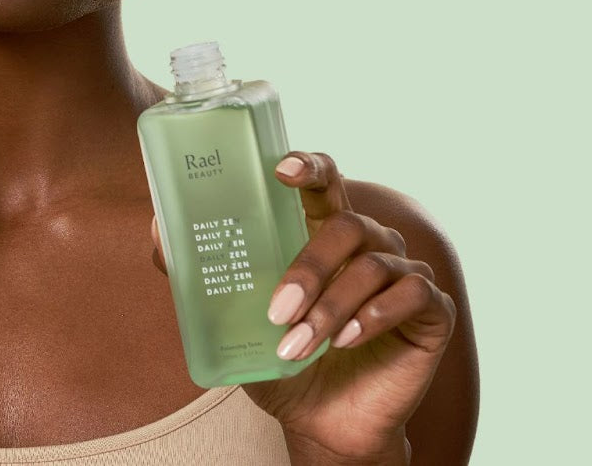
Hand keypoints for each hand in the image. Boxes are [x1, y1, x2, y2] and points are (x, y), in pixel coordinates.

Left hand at [150, 152, 453, 462]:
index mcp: (325, 233)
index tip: (281, 170)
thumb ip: (202, 276)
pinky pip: (412, 294)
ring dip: (329, 307)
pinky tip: (346, 341)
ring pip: (373, 265)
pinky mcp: (432, 311)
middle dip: (308, 268)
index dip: (309, 166)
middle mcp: (369, 244)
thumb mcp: (233, 321)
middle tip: (277, 310)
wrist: (324, 426)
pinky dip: (374, 316)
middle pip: (346, 225)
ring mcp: (405, 273)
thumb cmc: (281, 364)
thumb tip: (159, 235)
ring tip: (298, 347)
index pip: (325, 180)